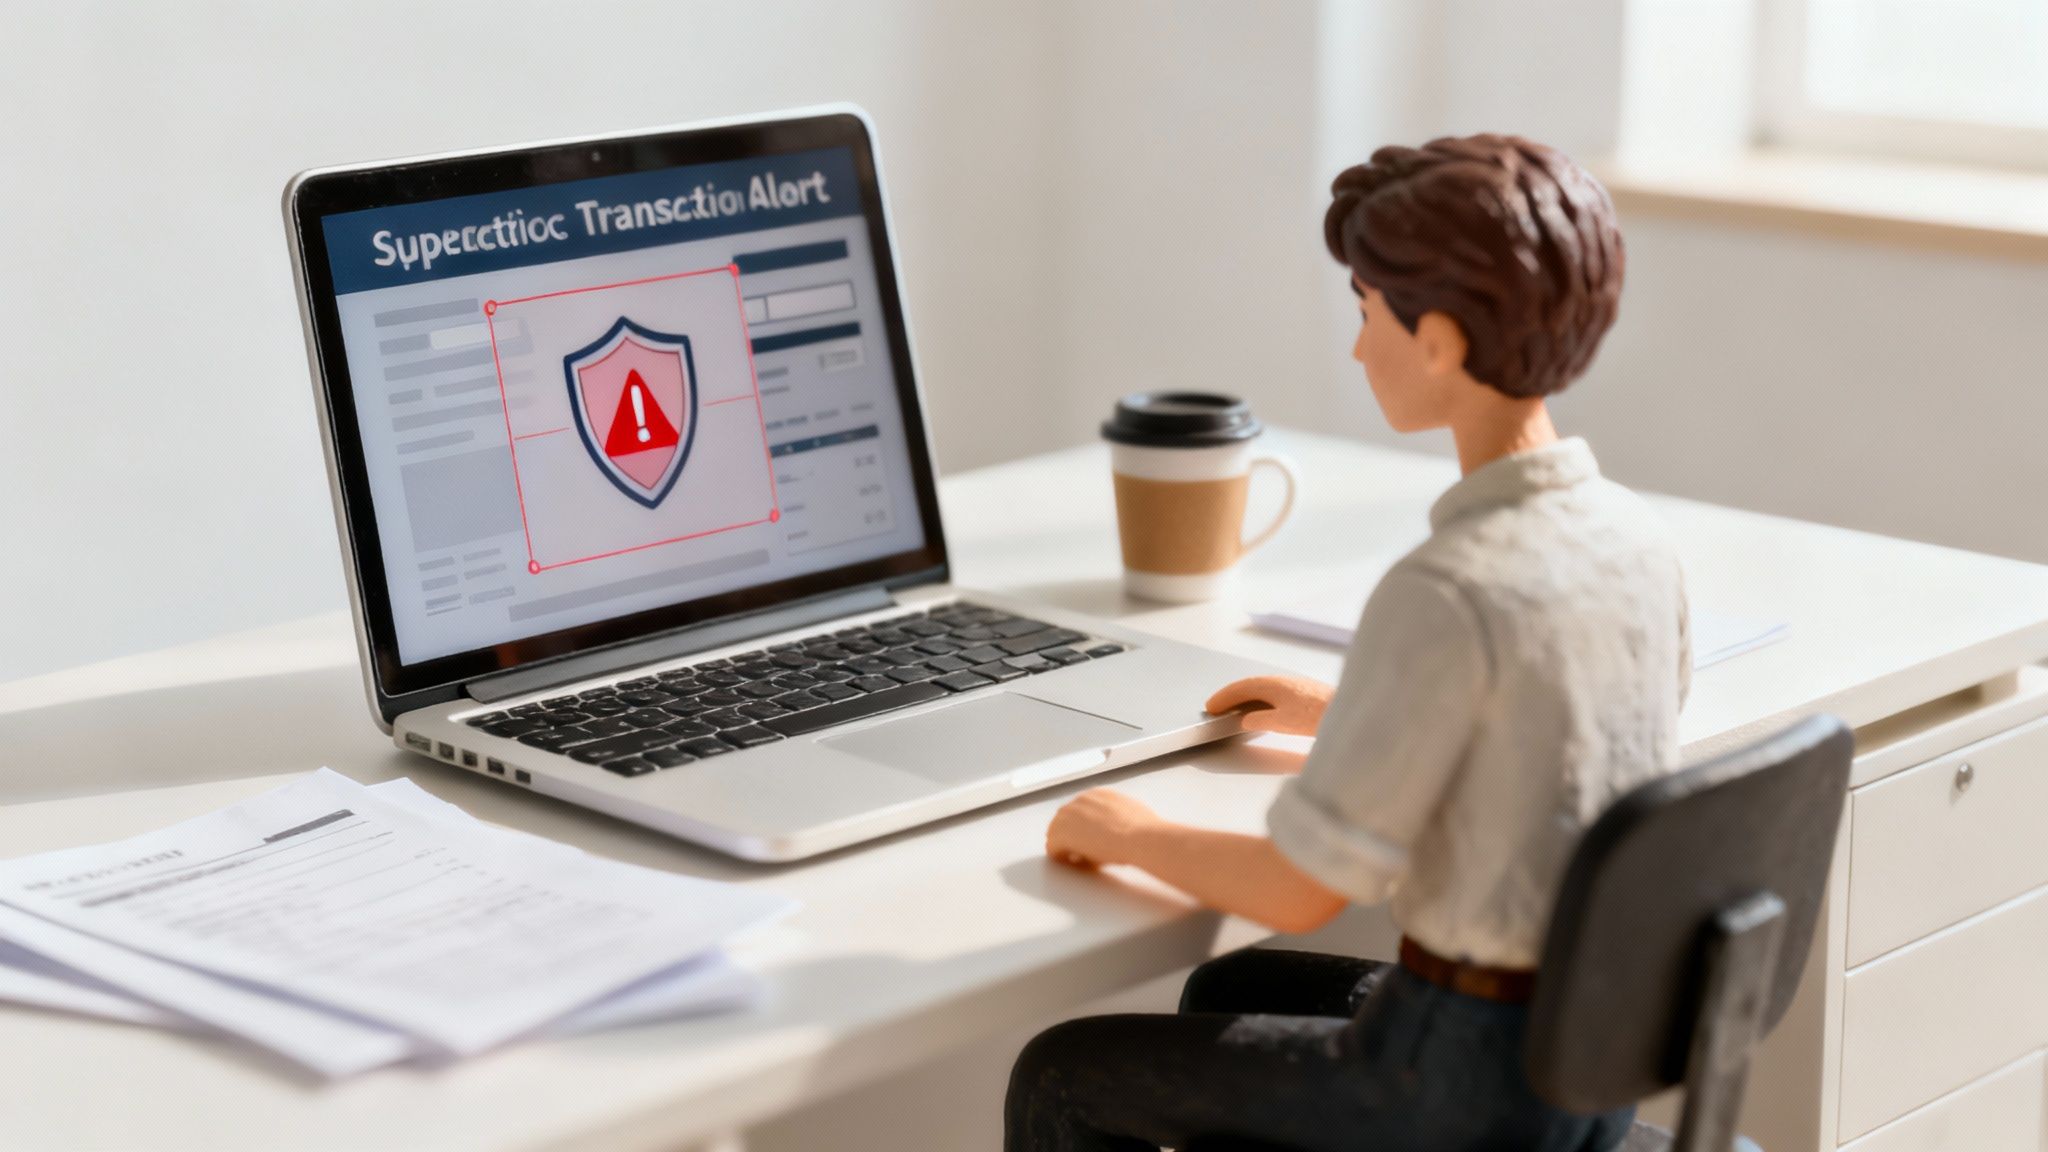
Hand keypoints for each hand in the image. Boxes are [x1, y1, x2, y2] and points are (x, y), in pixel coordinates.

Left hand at [1046, 789, 1159, 868]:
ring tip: (1077, 861)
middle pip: (1065, 820)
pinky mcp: (1061, 833)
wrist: (1139, 837)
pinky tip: (1070, 863)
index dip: (1084, 829)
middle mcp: (1081, 800)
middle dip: (1072, 836)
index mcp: (1098, 794)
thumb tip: (1123, 826)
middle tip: (1080, 854)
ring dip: (1065, 846)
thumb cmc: (1144, 830)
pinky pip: (1053, 847)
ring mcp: (1068, 815)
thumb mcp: (1133, 813)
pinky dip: (1060, 856)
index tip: (1089, 841)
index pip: (1081, 811)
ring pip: (1056, 832)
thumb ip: (1120, 816)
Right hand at [1205, 675, 1334, 736]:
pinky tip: (1263, 710)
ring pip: (1262, 689)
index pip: (1240, 688)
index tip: (1211, 706)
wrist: (1348, 712)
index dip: (1223, 697)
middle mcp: (1281, 681)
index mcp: (1272, 684)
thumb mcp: (1281, 722)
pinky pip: (1272, 694)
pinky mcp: (1303, 694)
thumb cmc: (1317, 716)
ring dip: (1245, 698)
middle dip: (1231, 696)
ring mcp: (1293, 686)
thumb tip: (1246, 719)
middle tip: (1217, 707)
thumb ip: (1259, 720)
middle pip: (1249, 686)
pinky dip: (1259, 700)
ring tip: (1235, 709)